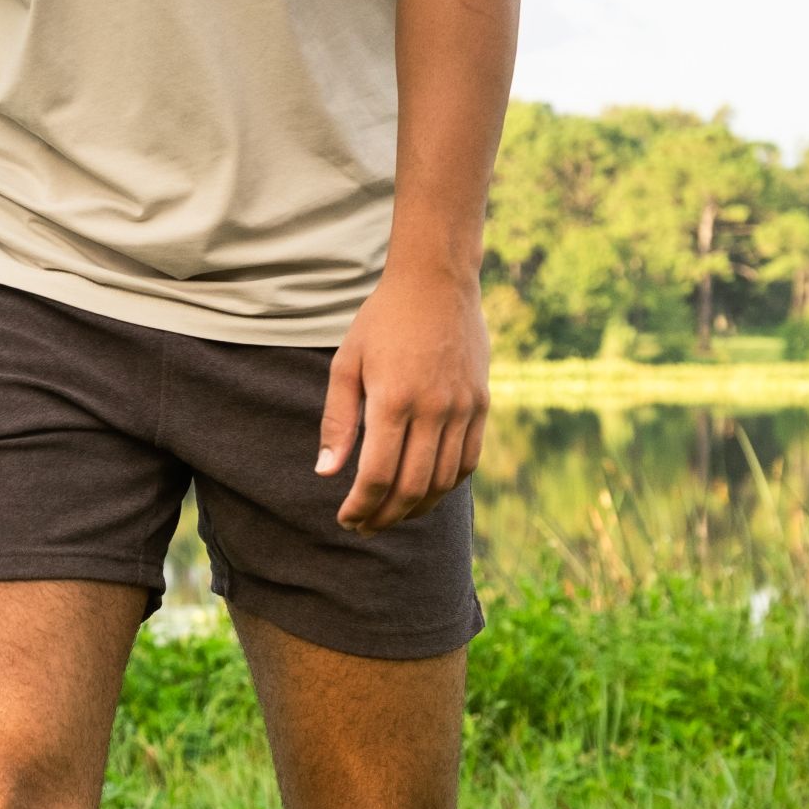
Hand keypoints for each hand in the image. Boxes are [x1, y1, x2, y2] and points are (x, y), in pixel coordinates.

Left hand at [316, 267, 490, 532]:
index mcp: (393, 400)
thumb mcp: (346, 364)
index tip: (346, 518)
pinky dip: (446, 486)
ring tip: (391, 515)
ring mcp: (463, 408)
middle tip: (364, 526)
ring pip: (443, 481)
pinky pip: (468, 461)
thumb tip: (326, 472)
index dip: (361, 507)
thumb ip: (337, 421)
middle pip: (412, 488)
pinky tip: (425, 492)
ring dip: (416, 508)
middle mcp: (433, 409)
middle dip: (385, 516)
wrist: (437, 282)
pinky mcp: (482, 404)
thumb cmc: (382, 321)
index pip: (378, 476)